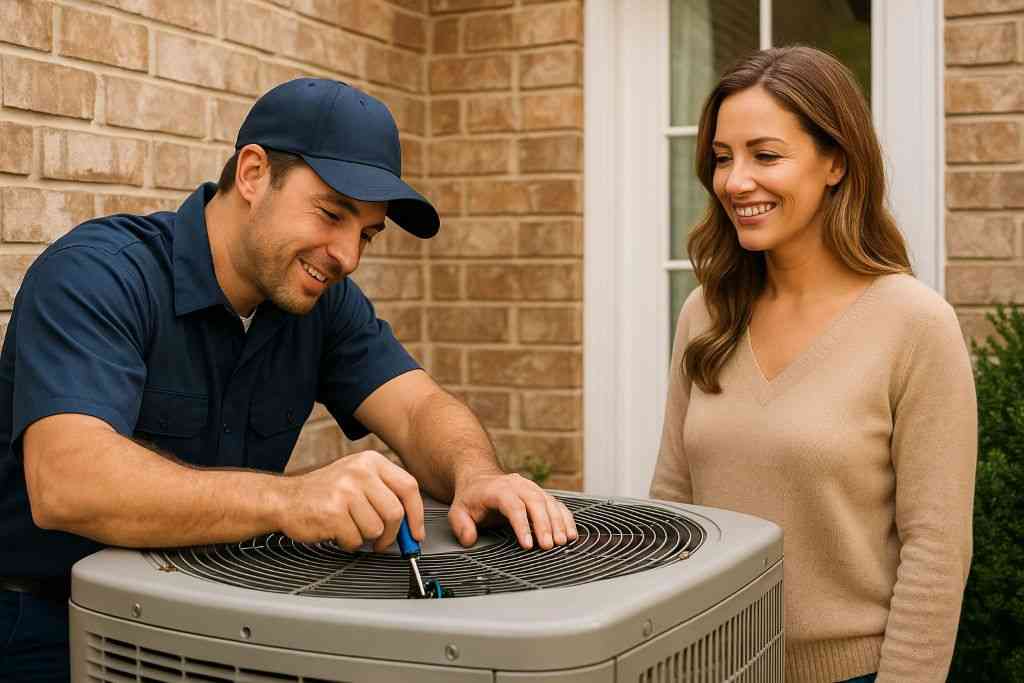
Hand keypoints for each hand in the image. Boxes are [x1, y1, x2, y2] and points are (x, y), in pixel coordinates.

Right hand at [279, 450, 423, 551]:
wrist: (285, 499)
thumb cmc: (325, 492)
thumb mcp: (358, 479)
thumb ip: (386, 495)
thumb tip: (412, 525)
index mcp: (371, 461)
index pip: (408, 487)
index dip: (416, 514)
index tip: (416, 532)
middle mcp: (360, 472)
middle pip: (395, 512)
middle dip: (392, 535)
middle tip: (382, 542)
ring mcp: (346, 491)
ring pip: (376, 529)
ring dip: (366, 538)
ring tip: (351, 528)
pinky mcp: (333, 512)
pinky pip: (356, 540)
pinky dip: (349, 544)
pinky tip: (337, 532)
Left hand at [448, 472, 577, 549]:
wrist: (481, 479)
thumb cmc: (472, 498)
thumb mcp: (457, 511)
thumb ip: (461, 526)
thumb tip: (469, 540)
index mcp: (498, 489)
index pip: (513, 506)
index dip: (522, 525)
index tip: (527, 544)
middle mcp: (518, 486)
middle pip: (535, 502)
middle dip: (544, 525)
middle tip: (548, 545)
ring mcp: (532, 488)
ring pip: (549, 502)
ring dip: (558, 522)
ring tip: (562, 541)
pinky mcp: (541, 494)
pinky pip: (557, 504)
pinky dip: (566, 518)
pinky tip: (571, 533)